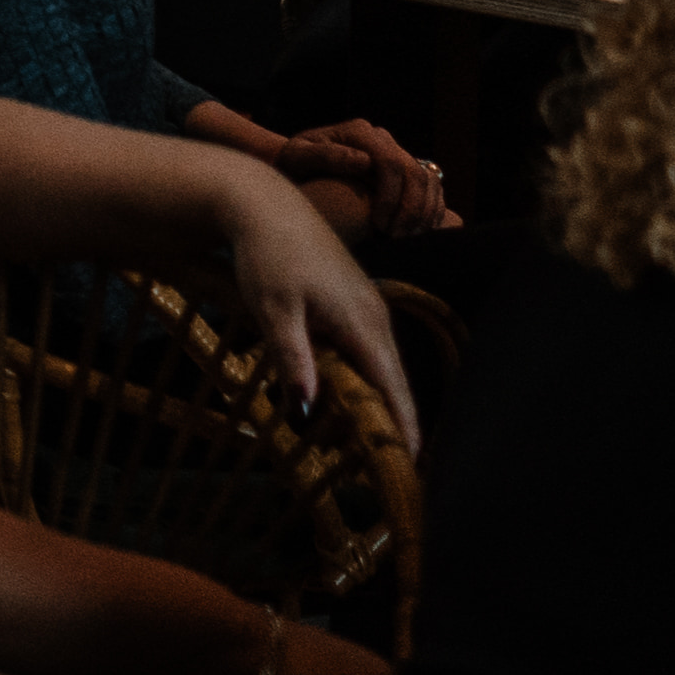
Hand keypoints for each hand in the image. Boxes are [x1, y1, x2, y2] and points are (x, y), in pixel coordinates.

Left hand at [204, 156, 419, 445]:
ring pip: (378, 369)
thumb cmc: (266, 254)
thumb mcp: (273, 308)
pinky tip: (342, 399)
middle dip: (388, 426)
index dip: (403, 429)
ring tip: (360, 446)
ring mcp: (367, 310)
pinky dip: (359, 380)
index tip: (411, 467)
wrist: (263, 204)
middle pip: (392, 384)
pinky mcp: (353, 304)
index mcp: (363, 324)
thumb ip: (293, 358)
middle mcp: (375, 319)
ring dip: (372, 405)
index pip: (393, 389)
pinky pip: (365, 353)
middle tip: (380, 470)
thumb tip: (306, 410)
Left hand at [266, 118, 456, 241]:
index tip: (379, 226)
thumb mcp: (298, 157)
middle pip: (415, 173)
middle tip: (395, 238)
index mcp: (359, 132)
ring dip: (424, 213)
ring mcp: (396, 152)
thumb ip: (324, 156)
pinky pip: (432, 188)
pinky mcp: (404, 169)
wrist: (299, 167)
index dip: (391, 197)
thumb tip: (363, 161)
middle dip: (411, 209)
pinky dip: (431, 211)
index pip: (390, 163)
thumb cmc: (294, 164)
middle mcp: (382, 138)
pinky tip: (416, 232)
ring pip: (429, 181)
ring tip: (406, 238)